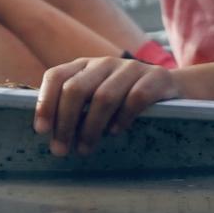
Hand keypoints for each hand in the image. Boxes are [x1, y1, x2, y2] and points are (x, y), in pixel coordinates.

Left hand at [33, 56, 182, 156]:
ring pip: (103, 96)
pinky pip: (136, 97)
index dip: (45, 102)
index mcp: (84, 65)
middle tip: (61, 149)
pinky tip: (115, 132)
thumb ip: (76, 107)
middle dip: (65, 122)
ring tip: (84, 148)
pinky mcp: (156, 78)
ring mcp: (131, 68)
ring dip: (90, 127)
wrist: (172, 88)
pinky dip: (123, 117)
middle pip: (76, 89)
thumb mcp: (97, 96)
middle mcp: (104, 63)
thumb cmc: (125, 98)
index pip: (56, 76)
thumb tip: (49, 133)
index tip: (41, 130)